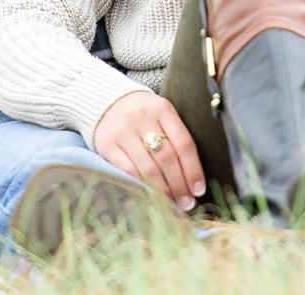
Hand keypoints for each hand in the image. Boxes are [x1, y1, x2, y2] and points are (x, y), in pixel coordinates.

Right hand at [92, 91, 204, 210]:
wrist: (106, 100)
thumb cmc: (143, 114)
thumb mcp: (162, 115)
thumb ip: (176, 136)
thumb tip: (194, 176)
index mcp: (162, 108)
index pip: (184, 144)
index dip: (193, 170)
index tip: (199, 190)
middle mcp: (142, 117)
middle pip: (167, 158)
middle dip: (179, 184)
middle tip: (187, 203)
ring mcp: (123, 130)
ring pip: (148, 167)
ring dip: (162, 190)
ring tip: (172, 203)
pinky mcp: (106, 143)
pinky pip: (127, 170)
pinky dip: (141, 186)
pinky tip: (150, 196)